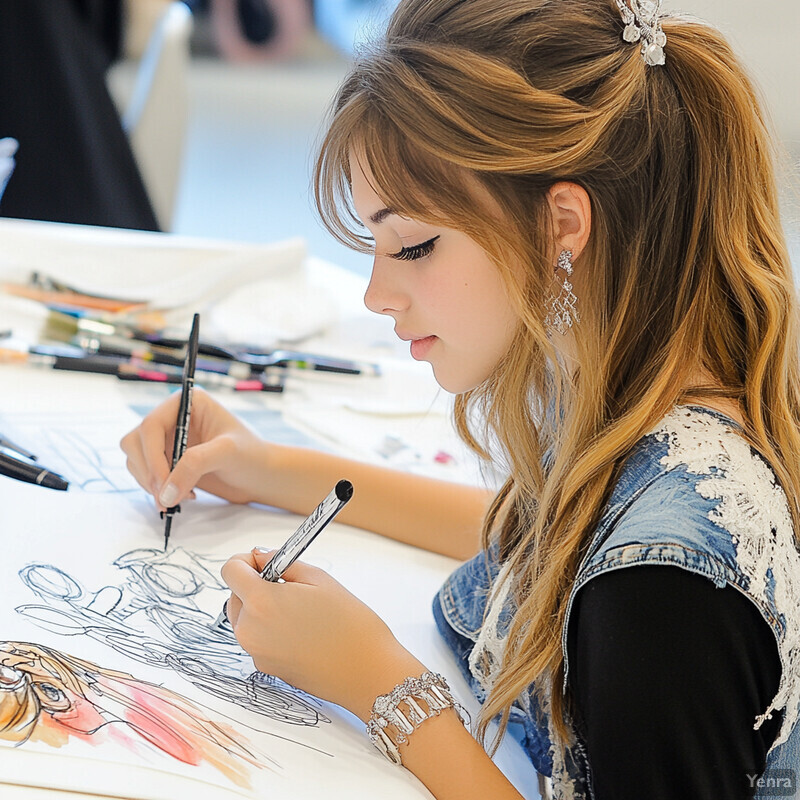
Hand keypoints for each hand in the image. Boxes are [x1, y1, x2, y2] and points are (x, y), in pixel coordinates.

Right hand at [121, 388, 265, 509]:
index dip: (152, 456)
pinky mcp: (167, 459)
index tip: (163, 484)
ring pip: (136, 459)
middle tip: (166, 498)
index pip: (151, 424)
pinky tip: (182, 496)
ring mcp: (168, 439)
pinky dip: (156, 488)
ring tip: (179, 498)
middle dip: (148, 472)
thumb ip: (195, 465)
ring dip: (150, 483)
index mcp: (187, 402)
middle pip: (136, 441)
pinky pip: (145, 473)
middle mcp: (173, 417)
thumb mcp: (227, 453)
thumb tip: (164, 492)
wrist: (260, 476)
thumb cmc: (252, 456)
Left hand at [221, 549, 426, 720]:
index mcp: (261, 602)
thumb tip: (261, 556)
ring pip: (245, 619)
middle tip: (290, 585)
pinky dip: (271, 629)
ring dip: (262, 608)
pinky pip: (258, 639)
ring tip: (300, 610)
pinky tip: (302, 631)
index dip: (246, 560)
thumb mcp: (319, 578)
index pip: (230, 570)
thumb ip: (282, 563)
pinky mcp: (266, 669)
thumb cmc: (349, 623)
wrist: (367, 671)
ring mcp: (256, 653)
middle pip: (235, 596)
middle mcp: (250, 630)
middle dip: (255, 585)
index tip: (266, 561)